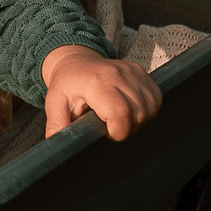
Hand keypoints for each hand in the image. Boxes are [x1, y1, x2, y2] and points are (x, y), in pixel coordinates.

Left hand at [40, 45, 161, 140]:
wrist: (76, 62)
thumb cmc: (66, 85)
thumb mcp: (54, 104)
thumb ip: (57, 126)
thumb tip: (56, 148)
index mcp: (95, 83)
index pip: (121, 114)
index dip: (118, 132)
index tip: (106, 133)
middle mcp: (117, 74)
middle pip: (139, 114)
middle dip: (128, 129)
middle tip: (110, 126)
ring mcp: (132, 71)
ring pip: (150, 107)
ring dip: (139, 120)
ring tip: (119, 118)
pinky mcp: (141, 71)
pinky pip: (156, 98)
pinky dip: (147, 109)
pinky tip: (131, 109)